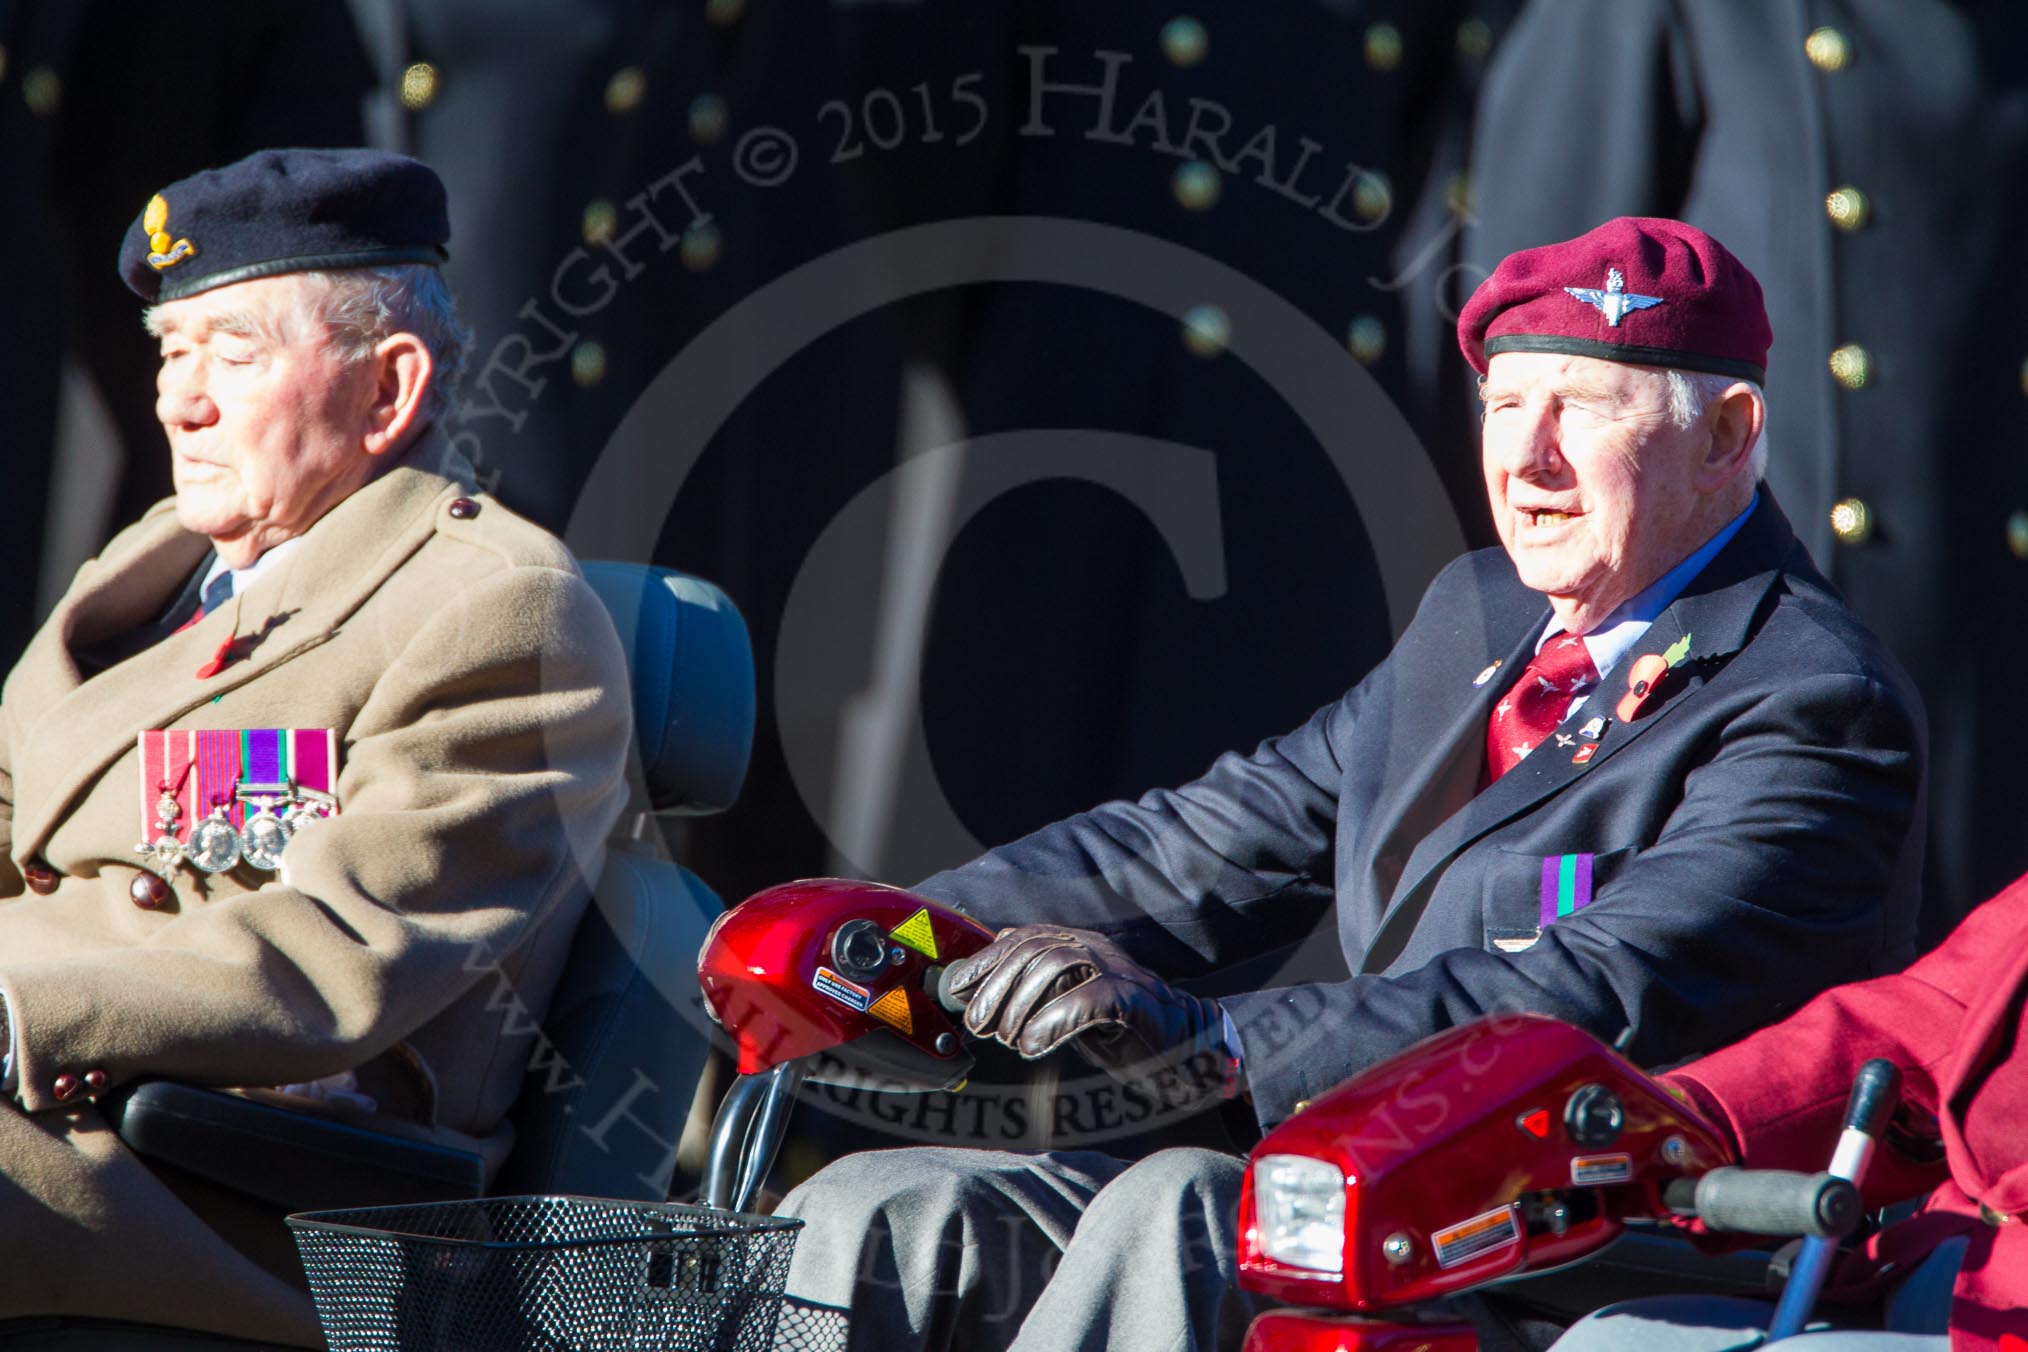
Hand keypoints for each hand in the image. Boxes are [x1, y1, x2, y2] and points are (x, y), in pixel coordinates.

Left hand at [942, 925, 1236, 1099]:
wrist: (1186, 1050)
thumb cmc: (1121, 1029)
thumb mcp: (1069, 1004)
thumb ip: (1036, 988)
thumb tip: (984, 978)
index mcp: (1078, 945)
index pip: (1022, 939)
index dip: (985, 962)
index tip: (958, 991)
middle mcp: (1097, 949)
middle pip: (1034, 950)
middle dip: (997, 988)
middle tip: (980, 1026)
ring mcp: (1120, 971)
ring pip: (1057, 965)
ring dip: (1023, 1004)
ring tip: (1009, 1039)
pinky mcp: (1137, 1001)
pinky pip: (1091, 998)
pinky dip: (1054, 1021)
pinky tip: (1034, 1046)